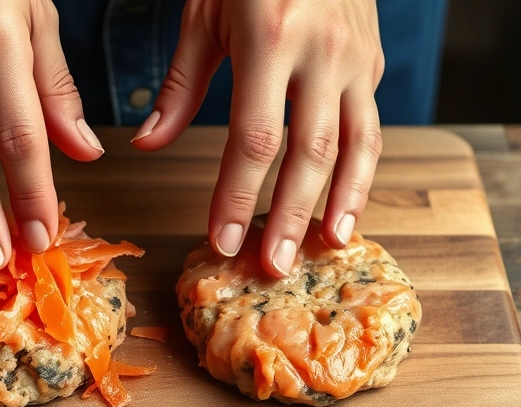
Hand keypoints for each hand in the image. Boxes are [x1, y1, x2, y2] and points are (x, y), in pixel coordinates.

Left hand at [132, 0, 384, 276]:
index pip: (254, 139)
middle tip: (273, 266)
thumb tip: (148, 145)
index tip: (222, 240)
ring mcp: (356, 57)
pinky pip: (370, 125)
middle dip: (290, 215)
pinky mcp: (372, 61)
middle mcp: (323, 51)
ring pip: (358, 144)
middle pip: (311, 152)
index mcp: (271, 38)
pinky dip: (362, 171)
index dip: (238, 196)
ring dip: (344, 202)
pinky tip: (347, 204)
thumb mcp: (204, 14)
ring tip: (328, 248)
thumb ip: (180, 86)